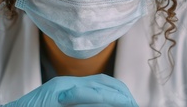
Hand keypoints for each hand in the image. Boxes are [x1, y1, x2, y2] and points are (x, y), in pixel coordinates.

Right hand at [0, 74, 137, 106]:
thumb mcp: (63, 105)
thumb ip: (80, 103)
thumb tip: (101, 102)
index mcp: (69, 86)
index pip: (103, 83)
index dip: (120, 92)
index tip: (132, 102)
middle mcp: (65, 84)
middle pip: (103, 83)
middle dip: (122, 94)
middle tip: (134, 104)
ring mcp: (58, 89)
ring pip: (94, 88)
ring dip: (112, 97)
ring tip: (127, 104)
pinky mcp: (52, 95)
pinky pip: (77, 94)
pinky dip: (92, 98)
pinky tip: (105, 102)